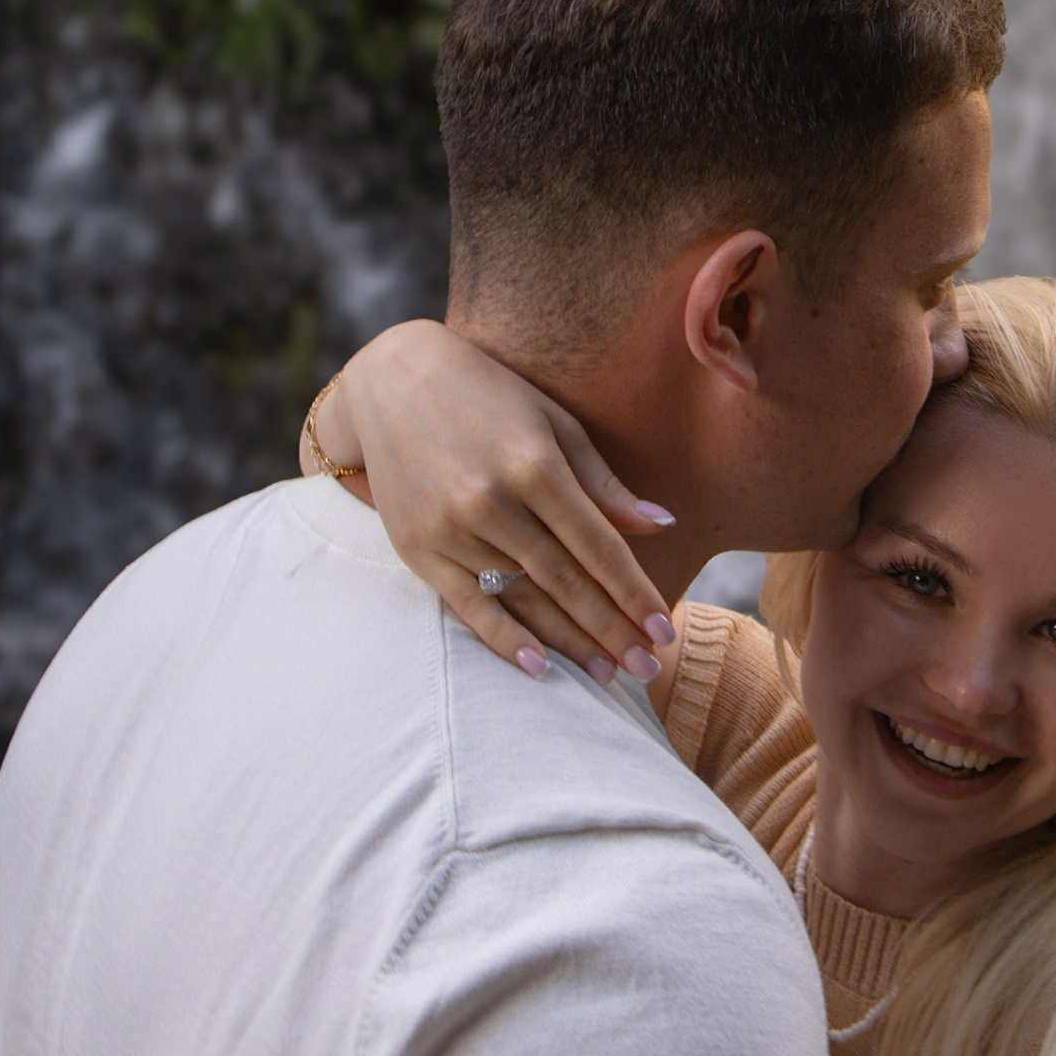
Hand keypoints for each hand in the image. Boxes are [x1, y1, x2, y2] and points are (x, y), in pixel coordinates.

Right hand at [319, 322, 678, 681]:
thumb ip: (603, 482)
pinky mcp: (418, 548)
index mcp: (534, 465)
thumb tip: (661, 526)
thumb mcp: (554, 422)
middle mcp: (492, 502)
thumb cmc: (489, 394)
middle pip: (564, 581)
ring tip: (606, 674)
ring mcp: (451, 529)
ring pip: (521, 599)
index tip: (663, 630)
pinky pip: (468, 606)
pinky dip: (504, 639)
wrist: (391, 380)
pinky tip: (539, 667)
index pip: (597, 546)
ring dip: (568, 641)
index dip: (634, 593)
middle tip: (646, 669)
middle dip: (610, 629)